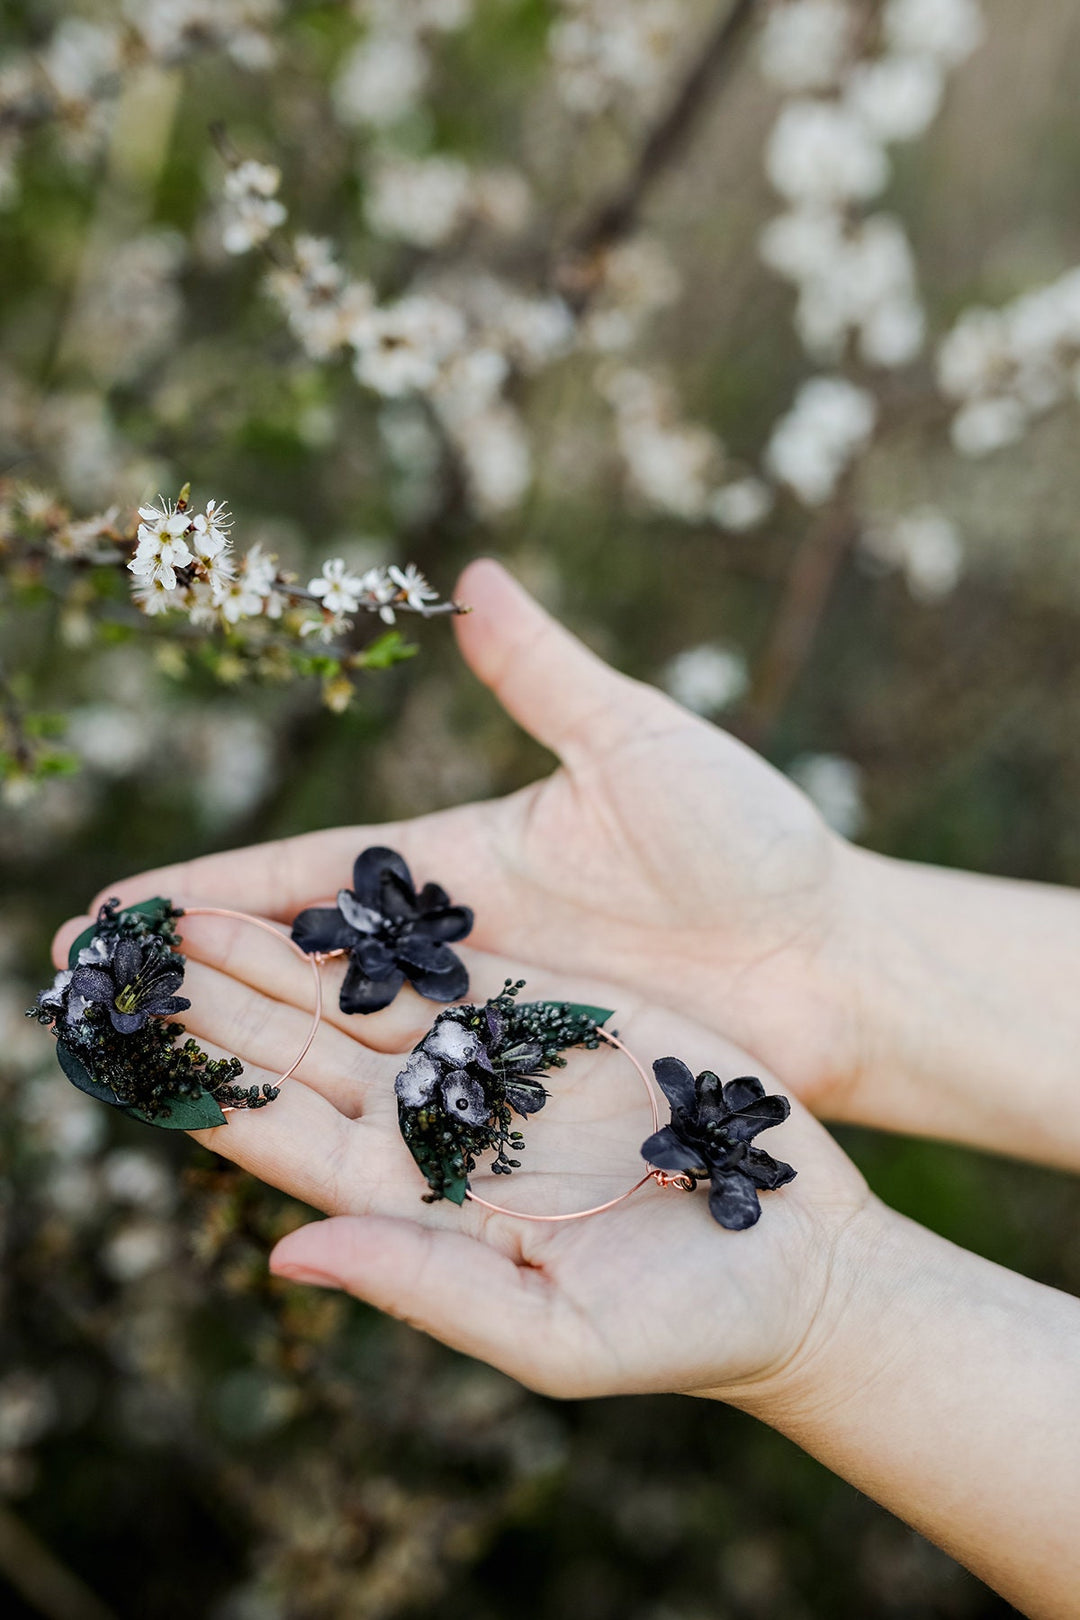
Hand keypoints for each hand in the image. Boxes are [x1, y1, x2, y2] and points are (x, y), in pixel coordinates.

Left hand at [52, 906, 869, 1399]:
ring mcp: (492, 1066)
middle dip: (212, 1003)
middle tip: (121, 952)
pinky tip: (312, 901)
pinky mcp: (554, 1015)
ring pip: (358, 999)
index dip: (200, 1089)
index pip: (282, 1139)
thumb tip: (287, 1256)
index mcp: (417, 1203)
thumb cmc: (683, 1326)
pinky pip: (448, 964)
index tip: (122, 1042)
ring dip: (272, 958)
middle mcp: (437, 1127)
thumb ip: (424, 1288)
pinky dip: (377, 934)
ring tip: (182, 911)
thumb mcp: (552, 1334)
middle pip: (298, 1055)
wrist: (801, 1265)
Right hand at [86, 558, 866, 1114]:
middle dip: (187, 974)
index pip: (304, 874)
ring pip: (337, 1039)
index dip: (207, 888)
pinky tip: (266, 1127)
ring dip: (241, 1048)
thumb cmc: (747, 840)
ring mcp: (488, 1024)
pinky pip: (412, 1101)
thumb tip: (470, 574)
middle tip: (78, 993)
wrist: (831, 956)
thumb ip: (544, 675)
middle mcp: (455, 949)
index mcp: (461, 861)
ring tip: (135, 1063)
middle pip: (295, 963)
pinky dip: (336, 1109)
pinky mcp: (531, 1087)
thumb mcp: (637, 742)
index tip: (114, 908)